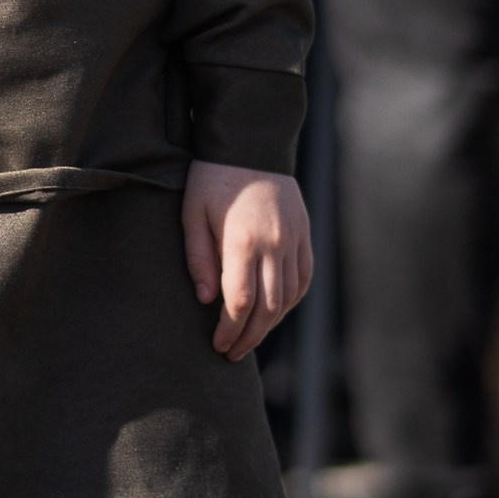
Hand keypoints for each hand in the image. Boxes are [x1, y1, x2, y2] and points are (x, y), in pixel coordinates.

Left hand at [182, 163, 310, 361]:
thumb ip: (198, 259)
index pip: (240, 301)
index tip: (217, 344)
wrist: (251, 144)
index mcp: (243, 240)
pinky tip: (274, 313)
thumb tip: (205, 301)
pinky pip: (304, 278)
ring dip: (271, 324)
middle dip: (249, 336)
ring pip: (289, 297)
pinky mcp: (306, 234)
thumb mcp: (192, 214)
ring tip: (250, 338)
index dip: (229, 330)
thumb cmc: (212, 178)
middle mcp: (275, 244)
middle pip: (268, 307)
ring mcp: (295, 240)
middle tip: (231, 353)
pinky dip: (291, 301)